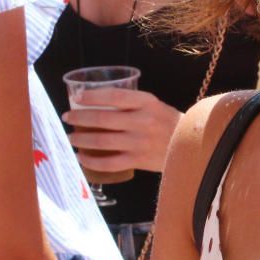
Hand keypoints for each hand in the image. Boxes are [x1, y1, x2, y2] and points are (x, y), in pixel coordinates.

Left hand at [62, 88, 181, 173]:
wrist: (192, 145)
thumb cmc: (169, 123)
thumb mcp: (155, 105)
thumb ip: (132, 103)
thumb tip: (98, 102)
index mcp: (147, 103)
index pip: (114, 96)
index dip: (92, 96)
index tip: (77, 98)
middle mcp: (143, 121)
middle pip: (103, 119)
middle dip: (80, 118)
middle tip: (68, 117)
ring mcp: (140, 142)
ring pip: (102, 140)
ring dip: (82, 139)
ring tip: (71, 137)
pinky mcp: (139, 161)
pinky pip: (109, 162)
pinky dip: (92, 160)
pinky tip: (82, 157)